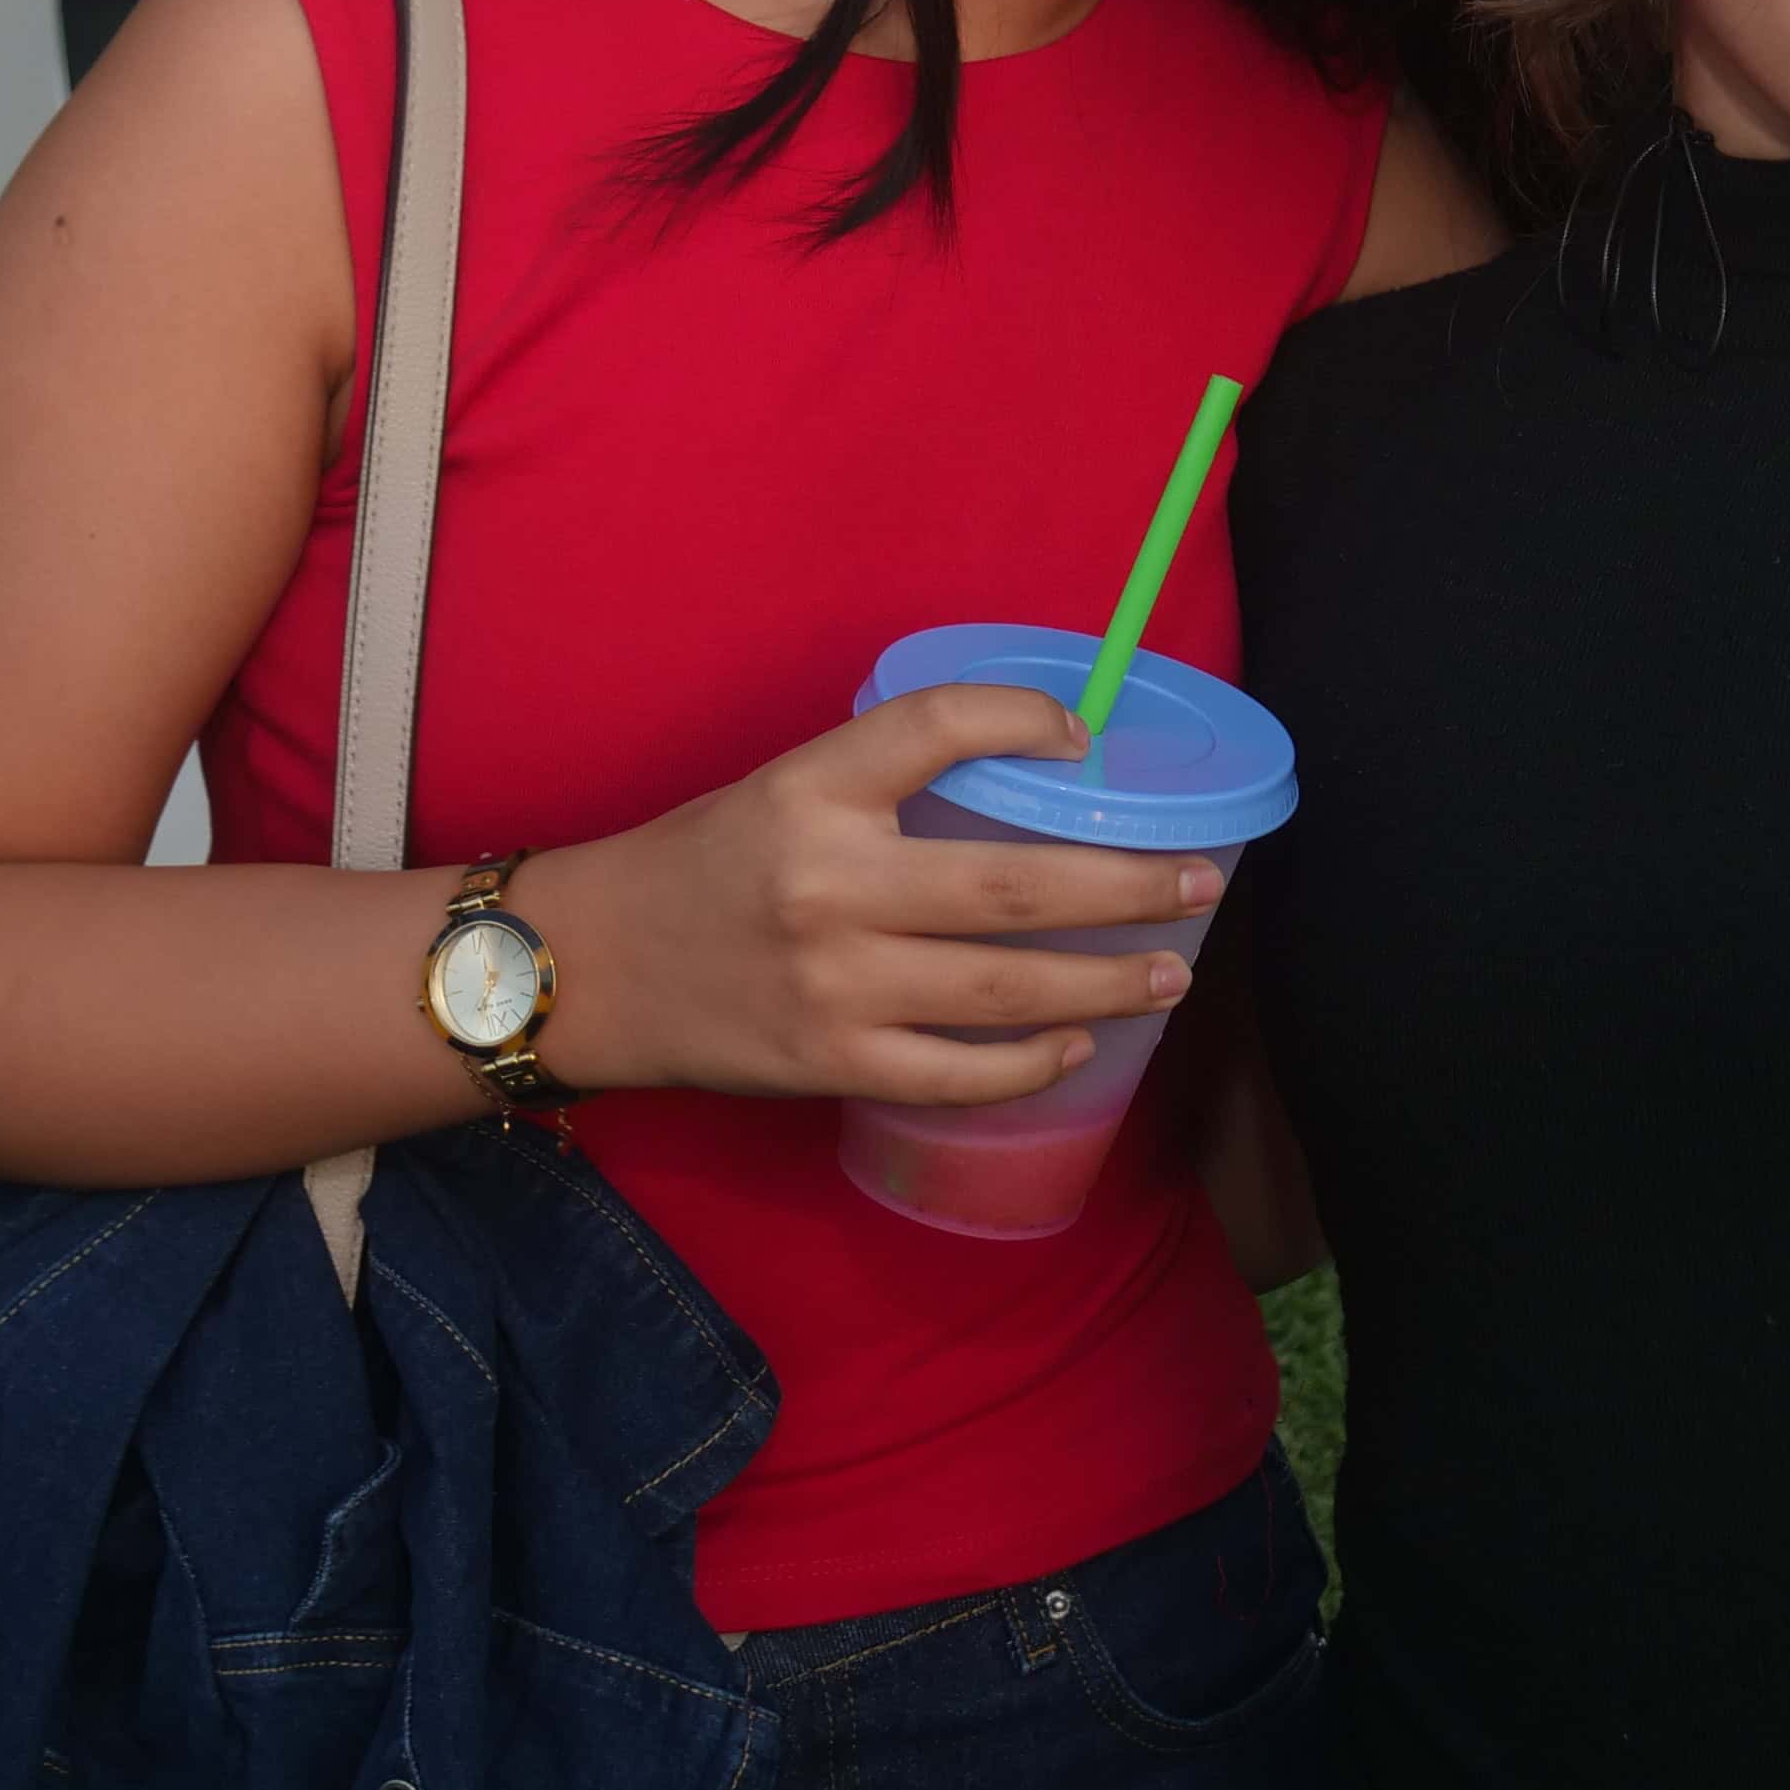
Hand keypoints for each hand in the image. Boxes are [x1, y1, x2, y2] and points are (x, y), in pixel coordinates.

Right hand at [505, 679, 1214, 1106]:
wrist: (589, 967)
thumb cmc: (702, 866)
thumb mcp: (783, 788)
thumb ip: (885, 781)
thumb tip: (1034, 772)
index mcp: (812, 790)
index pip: (940, 726)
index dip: (1025, 718)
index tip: (1085, 737)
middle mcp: (828, 883)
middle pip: (1013, 885)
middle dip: (1126, 885)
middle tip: (1200, 882)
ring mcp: (834, 984)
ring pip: (1006, 989)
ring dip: (1107, 980)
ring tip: (1172, 970)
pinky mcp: (829, 1063)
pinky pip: (958, 1072)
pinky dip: (1031, 1062)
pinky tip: (1077, 1043)